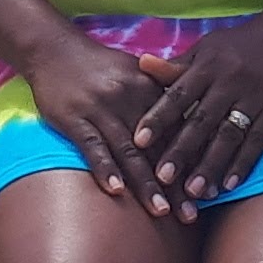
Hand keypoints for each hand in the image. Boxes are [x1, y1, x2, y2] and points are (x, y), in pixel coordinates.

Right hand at [20, 34, 179, 213]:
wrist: (55, 49)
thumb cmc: (100, 65)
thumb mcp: (137, 71)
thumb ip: (164, 94)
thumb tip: (194, 121)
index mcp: (149, 89)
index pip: (176, 131)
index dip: (193, 163)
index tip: (208, 191)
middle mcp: (129, 99)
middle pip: (157, 147)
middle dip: (175, 184)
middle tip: (191, 214)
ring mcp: (101, 110)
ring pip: (128, 152)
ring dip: (146, 183)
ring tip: (161, 211)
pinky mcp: (74, 119)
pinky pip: (92, 147)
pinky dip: (105, 168)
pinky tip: (116, 190)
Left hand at [129, 17, 262, 219]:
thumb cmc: (239, 44)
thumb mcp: (206, 48)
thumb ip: (176, 65)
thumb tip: (141, 65)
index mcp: (208, 65)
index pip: (178, 94)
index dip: (158, 117)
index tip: (138, 141)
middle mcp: (230, 82)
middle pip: (202, 120)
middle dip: (181, 150)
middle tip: (162, 178)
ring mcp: (255, 97)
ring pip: (229, 135)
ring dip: (211, 164)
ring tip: (194, 192)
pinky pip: (258, 140)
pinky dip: (243, 163)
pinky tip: (228, 185)